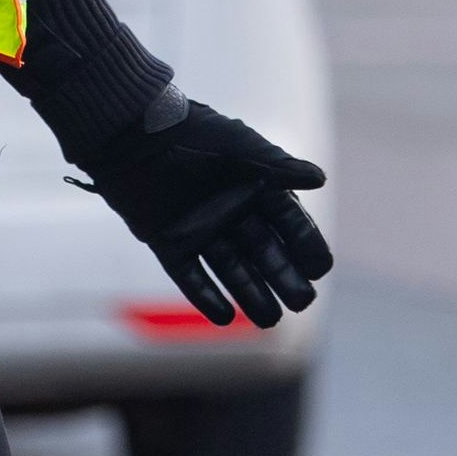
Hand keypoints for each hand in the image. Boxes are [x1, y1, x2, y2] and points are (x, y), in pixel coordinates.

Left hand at [76, 97, 333, 326]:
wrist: (135, 134)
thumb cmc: (194, 134)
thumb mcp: (241, 149)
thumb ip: (280, 167)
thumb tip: (321, 179)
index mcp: (254, 187)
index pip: (289, 223)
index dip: (306, 245)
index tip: (321, 269)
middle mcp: (231, 212)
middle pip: (264, 252)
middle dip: (284, 277)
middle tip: (302, 302)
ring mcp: (201, 230)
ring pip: (233, 269)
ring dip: (252, 295)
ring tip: (271, 321)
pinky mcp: (170, 243)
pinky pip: (191, 277)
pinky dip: (206, 298)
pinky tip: (225, 318)